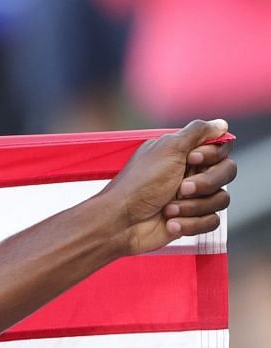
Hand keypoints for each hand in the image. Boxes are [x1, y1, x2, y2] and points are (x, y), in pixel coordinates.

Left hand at [97, 119, 235, 255]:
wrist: (120, 223)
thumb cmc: (140, 184)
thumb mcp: (168, 149)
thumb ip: (197, 132)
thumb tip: (221, 123)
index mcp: (184, 154)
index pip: (222, 149)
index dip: (211, 155)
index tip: (190, 159)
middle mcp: (191, 173)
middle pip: (227, 173)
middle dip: (205, 183)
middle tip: (181, 188)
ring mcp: (192, 198)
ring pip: (221, 199)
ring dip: (193, 206)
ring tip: (168, 209)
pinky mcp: (191, 220)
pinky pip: (212, 221)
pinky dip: (190, 223)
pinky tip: (170, 224)